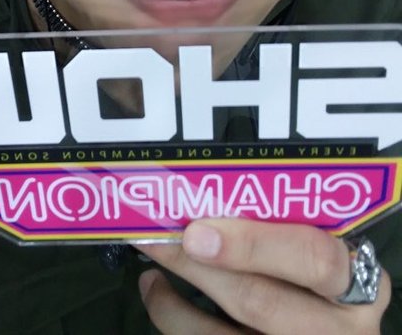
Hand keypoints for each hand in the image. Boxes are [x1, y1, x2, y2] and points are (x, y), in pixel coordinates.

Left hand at [137, 219, 390, 333]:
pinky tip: (160, 297)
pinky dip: (176, 322)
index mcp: (356, 280)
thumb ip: (285, 222)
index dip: (253, 244)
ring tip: (151, 270)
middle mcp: (338, 328)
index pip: (312, 259)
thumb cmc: (321, 272)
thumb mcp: (324, 245)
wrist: (327, 327)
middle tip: (160, 239)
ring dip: (176, 301)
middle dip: (200, 266)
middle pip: (260, 301)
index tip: (199, 231)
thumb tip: (211, 187)